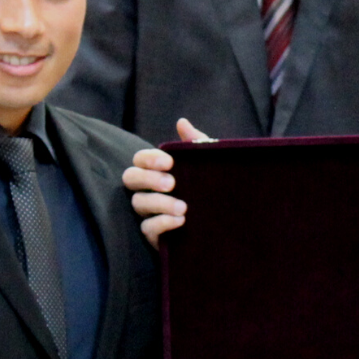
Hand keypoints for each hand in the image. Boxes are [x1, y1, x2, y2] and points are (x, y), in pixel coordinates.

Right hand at [122, 118, 208, 246]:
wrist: (228, 228)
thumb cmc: (212, 192)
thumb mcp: (209, 166)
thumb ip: (196, 144)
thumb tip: (181, 122)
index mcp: (157, 172)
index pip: (140, 159)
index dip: (149, 159)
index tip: (170, 162)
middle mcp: (148, 190)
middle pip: (130, 178)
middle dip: (148, 178)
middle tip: (172, 183)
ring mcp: (149, 213)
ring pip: (138, 203)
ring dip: (160, 203)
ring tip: (184, 207)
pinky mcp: (154, 236)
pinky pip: (147, 228)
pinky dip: (162, 223)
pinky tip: (180, 221)